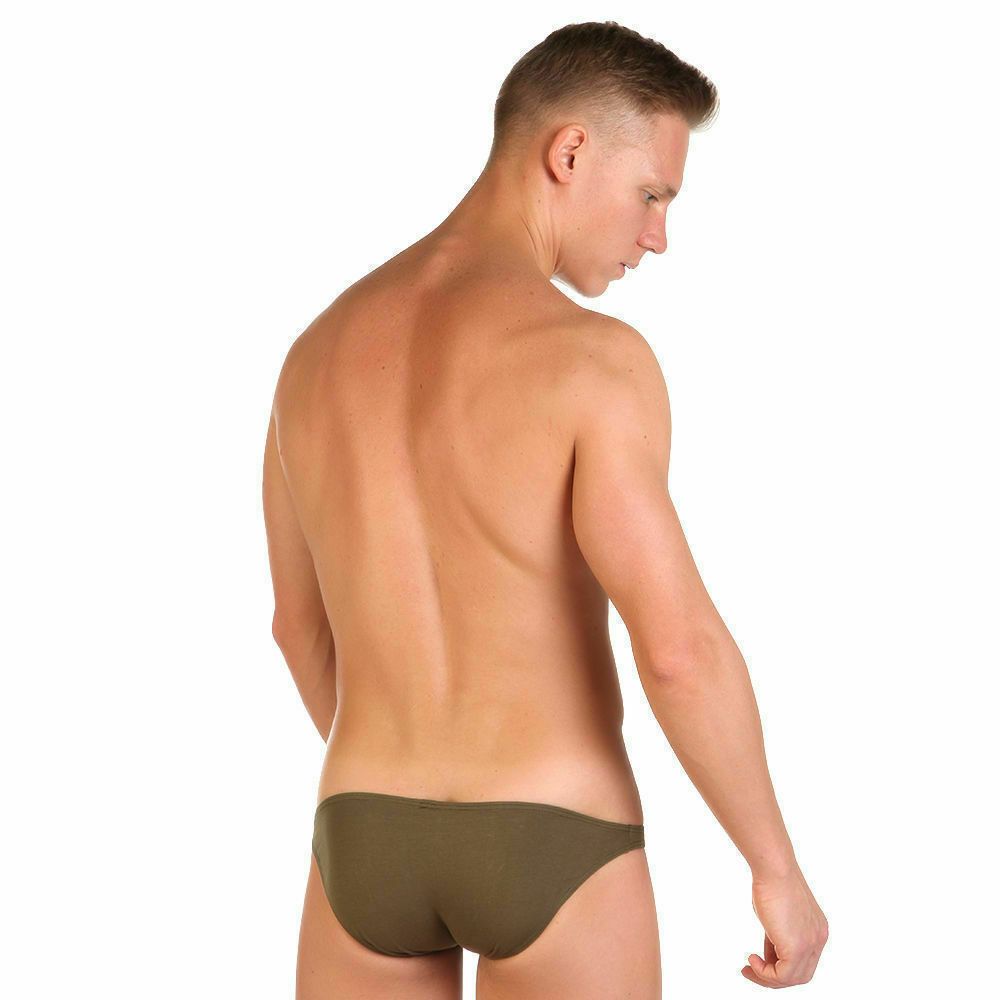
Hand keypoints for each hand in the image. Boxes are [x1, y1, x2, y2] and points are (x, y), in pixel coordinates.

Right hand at [741, 865, 827, 987]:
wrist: (774, 868)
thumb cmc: (771, 882)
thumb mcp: (777, 914)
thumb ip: (778, 934)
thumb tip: (769, 954)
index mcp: (817, 930)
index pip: (803, 959)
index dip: (780, 963)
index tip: (759, 958)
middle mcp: (818, 939)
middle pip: (800, 974)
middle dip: (774, 976)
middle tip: (751, 969)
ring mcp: (810, 944)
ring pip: (792, 979)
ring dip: (767, 977)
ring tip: (749, 968)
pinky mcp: (797, 947)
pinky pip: (782, 976)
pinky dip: (765, 973)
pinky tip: (752, 960)